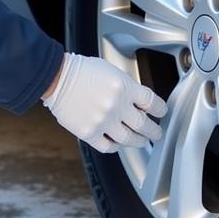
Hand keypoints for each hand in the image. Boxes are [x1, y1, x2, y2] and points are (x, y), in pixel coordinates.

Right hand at [41, 53, 166, 153]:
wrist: (57, 78)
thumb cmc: (81, 70)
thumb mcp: (111, 70)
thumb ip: (127, 86)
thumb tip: (138, 101)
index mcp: (124, 87)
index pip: (152, 102)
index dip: (160, 110)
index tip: (161, 112)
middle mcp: (116, 106)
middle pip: (145, 125)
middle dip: (154, 131)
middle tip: (156, 132)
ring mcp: (103, 121)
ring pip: (129, 139)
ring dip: (138, 141)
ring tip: (140, 140)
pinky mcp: (89, 132)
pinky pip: (108, 146)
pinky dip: (115, 146)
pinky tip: (117, 143)